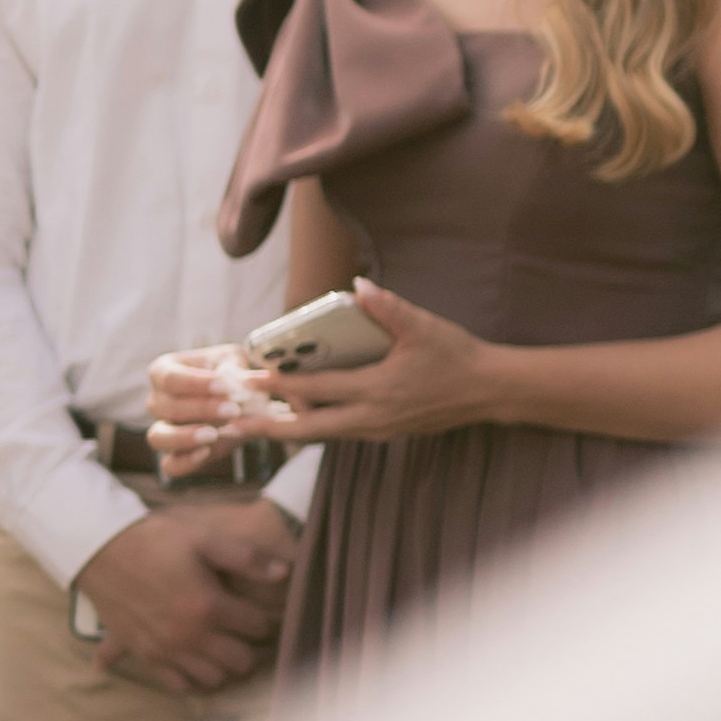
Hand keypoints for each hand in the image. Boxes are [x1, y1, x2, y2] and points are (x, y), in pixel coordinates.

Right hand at [72, 504, 299, 697]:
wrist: (100, 549)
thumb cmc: (154, 539)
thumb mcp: (203, 537)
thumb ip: (245, 557)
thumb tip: (284, 573)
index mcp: (209, 606)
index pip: (257, 627)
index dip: (262, 618)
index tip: (255, 609)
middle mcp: (190, 636)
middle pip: (240, 661)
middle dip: (248, 647)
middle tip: (241, 631)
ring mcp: (166, 650)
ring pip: (213, 678)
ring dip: (222, 665)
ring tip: (219, 645)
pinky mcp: (144, 655)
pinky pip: (178, 684)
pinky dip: (190, 677)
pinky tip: (191, 660)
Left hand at [157, 281, 499, 453]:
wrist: (489, 390)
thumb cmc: (456, 356)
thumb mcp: (424, 327)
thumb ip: (388, 308)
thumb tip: (356, 285)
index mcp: (378, 390)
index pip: (318, 390)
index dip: (280, 385)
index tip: (248, 379)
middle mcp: (372, 418)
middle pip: (309, 428)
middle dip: (268, 425)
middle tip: (231, 422)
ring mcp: (377, 430)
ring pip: (321, 435)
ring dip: (286, 429)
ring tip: (250, 422)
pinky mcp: (382, 433)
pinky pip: (337, 433)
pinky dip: (311, 427)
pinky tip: (292, 418)